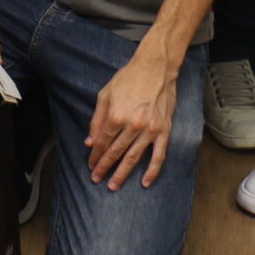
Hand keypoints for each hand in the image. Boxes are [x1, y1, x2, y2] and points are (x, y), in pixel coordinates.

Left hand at [86, 48, 178, 188]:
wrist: (155, 68)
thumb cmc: (128, 79)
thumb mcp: (105, 94)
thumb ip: (96, 120)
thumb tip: (90, 142)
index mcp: (116, 115)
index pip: (102, 142)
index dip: (95, 155)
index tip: (90, 165)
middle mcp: (132, 125)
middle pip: (115, 152)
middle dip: (104, 167)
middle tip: (96, 179)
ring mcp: (150, 130)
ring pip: (134, 157)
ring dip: (122, 173)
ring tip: (113, 186)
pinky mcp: (164, 131)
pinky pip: (159, 156)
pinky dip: (152, 171)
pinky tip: (145, 182)